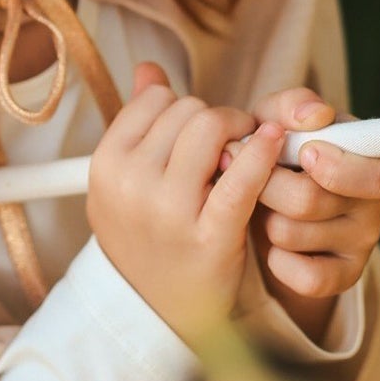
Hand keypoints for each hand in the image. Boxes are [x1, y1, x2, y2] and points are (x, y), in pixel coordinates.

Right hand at [87, 63, 285, 346]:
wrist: (154, 312)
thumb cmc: (144, 237)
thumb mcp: (125, 182)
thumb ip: (137, 122)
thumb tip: (148, 68)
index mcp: (106, 166)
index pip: (156, 100)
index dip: (184, 109)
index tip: (199, 132)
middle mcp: (131, 184)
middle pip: (189, 112)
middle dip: (216, 119)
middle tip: (229, 143)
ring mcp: (168, 212)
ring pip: (213, 129)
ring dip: (239, 131)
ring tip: (246, 151)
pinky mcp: (209, 236)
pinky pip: (241, 177)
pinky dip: (261, 152)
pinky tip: (274, 141)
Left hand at [240, 87, 379, 328]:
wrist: (264, 209)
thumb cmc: (275, 155)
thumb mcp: (275, 122)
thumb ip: (290, 106)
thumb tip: (313, 114)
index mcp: (369, 159)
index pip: (372, 174)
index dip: (335, 167)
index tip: (304, 154)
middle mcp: (372, 204)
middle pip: (308, 201)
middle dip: (267, 187)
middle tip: (252, 178)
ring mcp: (361, 244)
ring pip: (292, 234)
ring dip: (265, 219)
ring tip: (265, 207)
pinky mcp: (344, 278)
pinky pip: (303, 277)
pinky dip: (277, 260)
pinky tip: (273, 245)